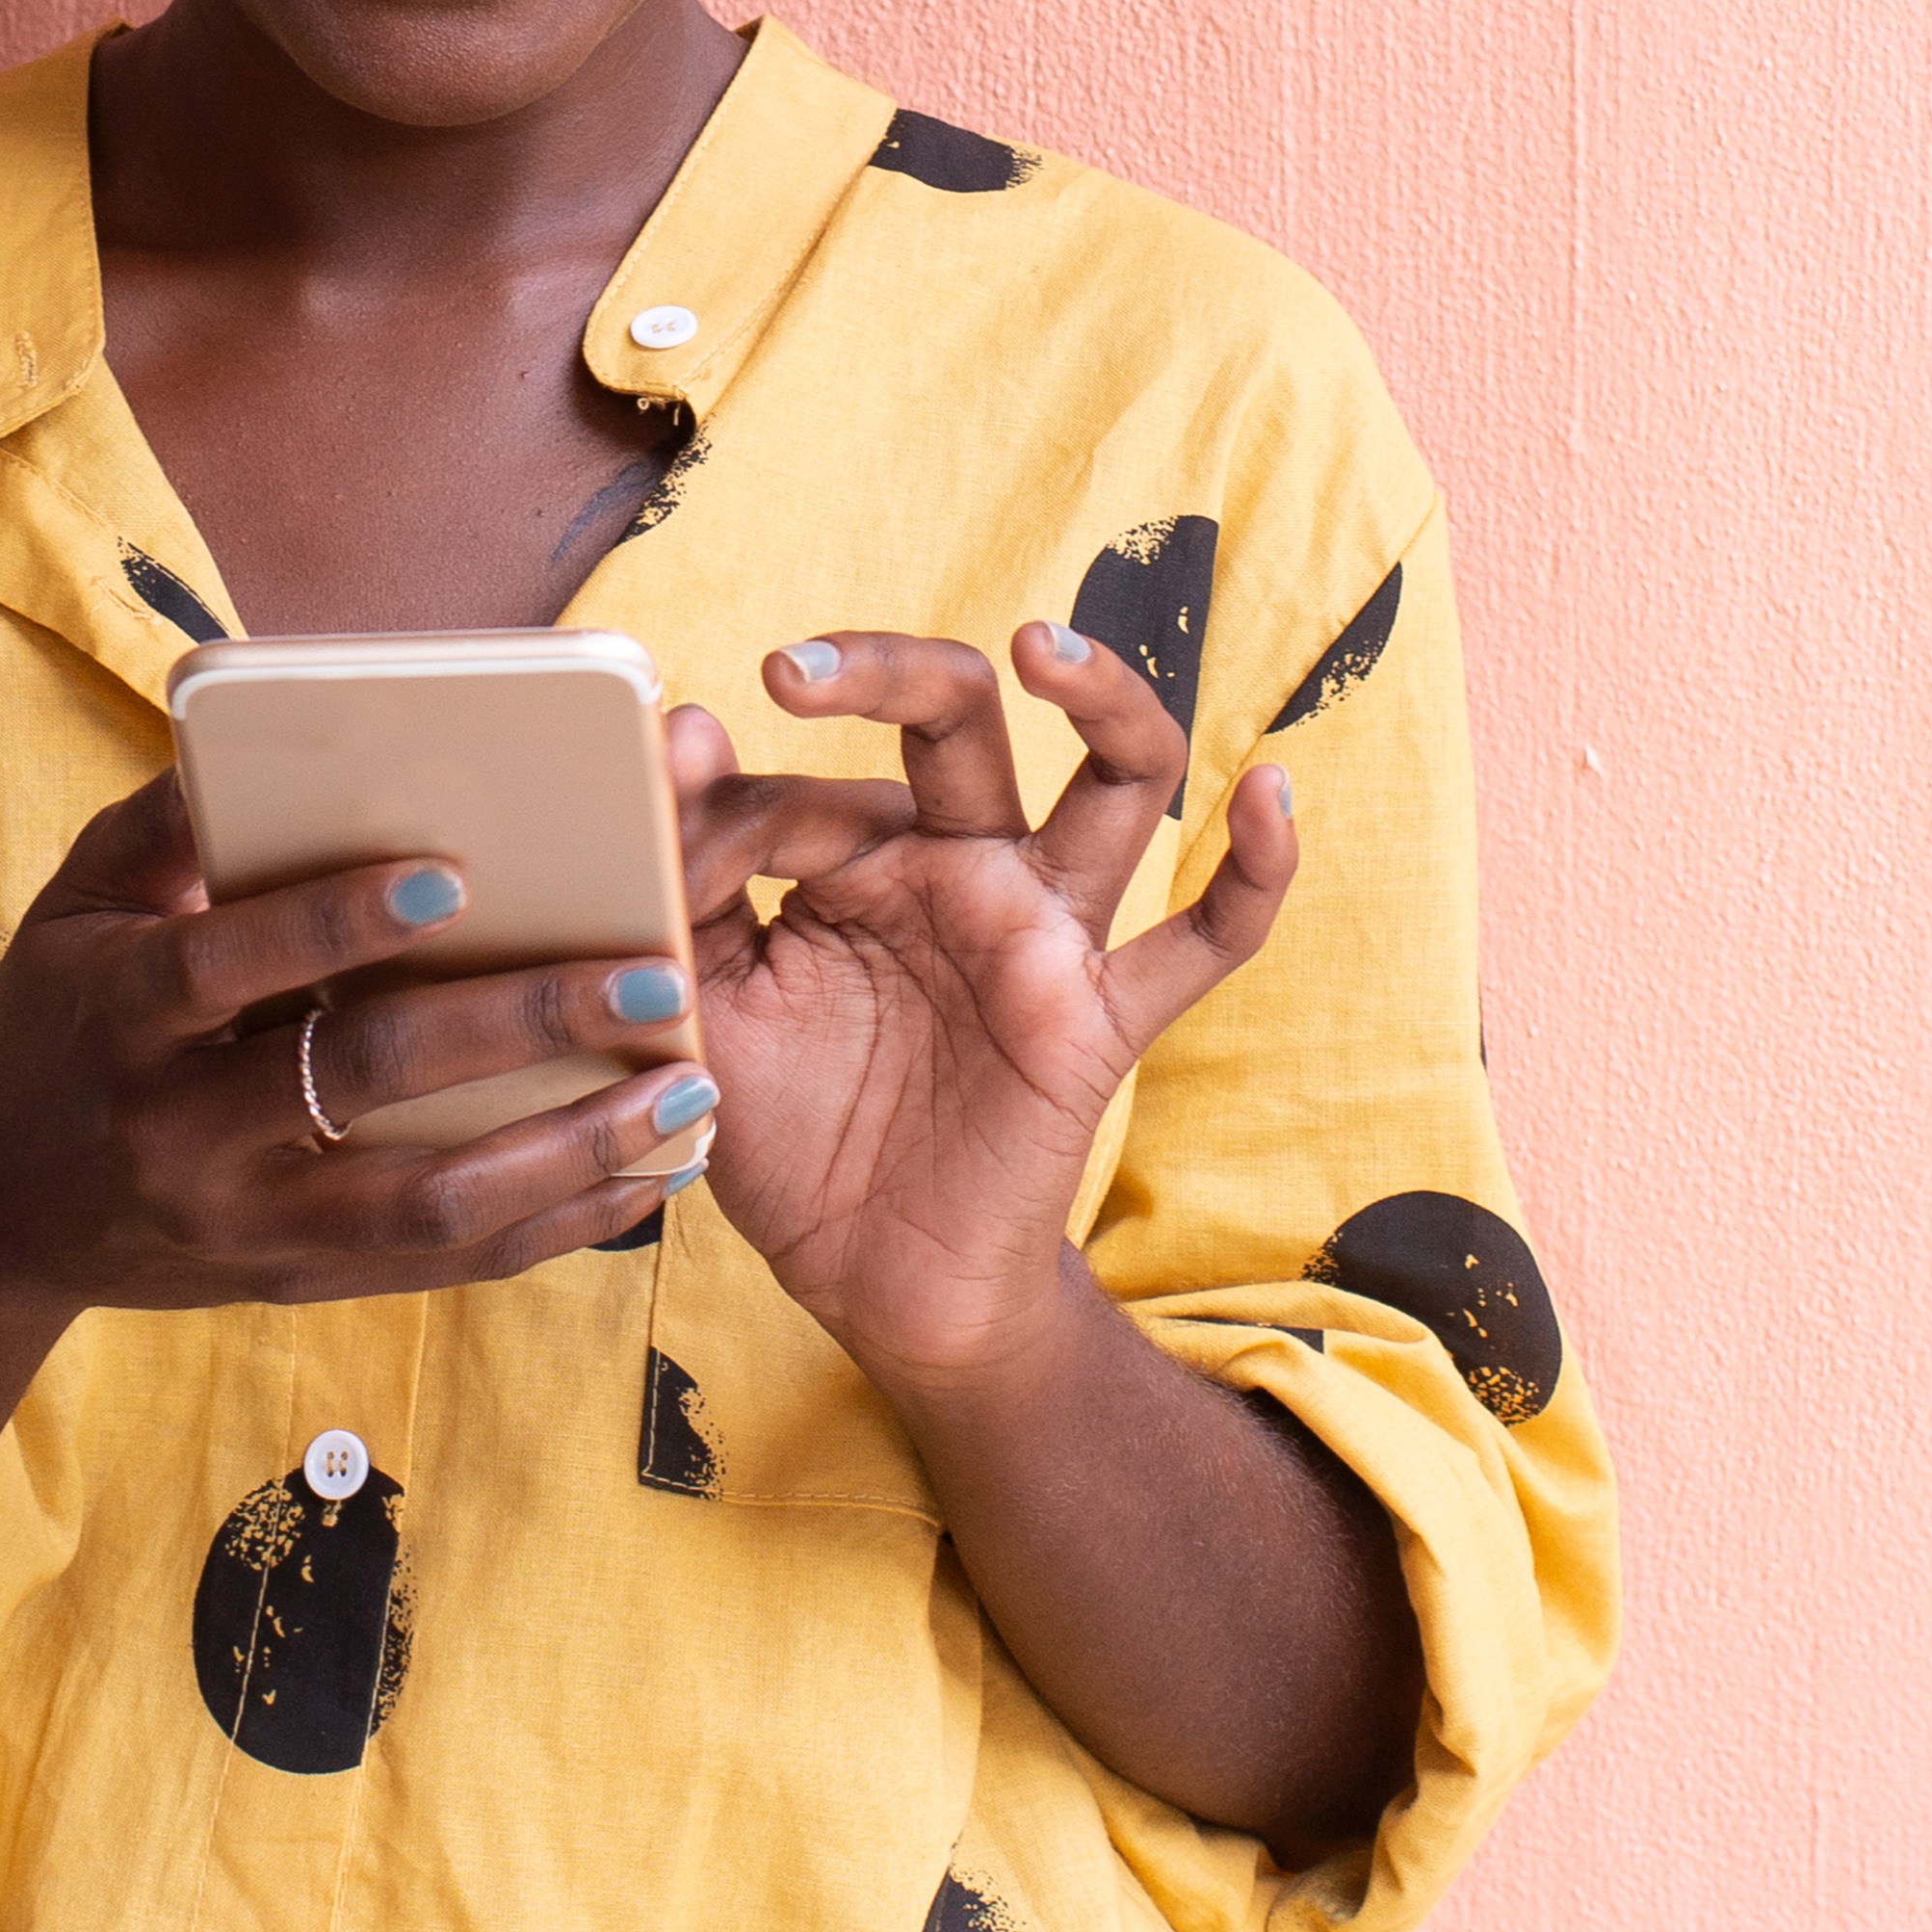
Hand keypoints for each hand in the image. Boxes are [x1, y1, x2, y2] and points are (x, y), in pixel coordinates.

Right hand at [0, 771, 718, 1320]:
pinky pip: (444, 1263)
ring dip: (572, 1150)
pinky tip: (647, 1174)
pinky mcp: (297, 1282)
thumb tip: (266, 733)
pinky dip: (555, 1223)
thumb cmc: (57, 1017)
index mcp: (119, 1016)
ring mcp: (244, 1223)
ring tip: (686, 1092)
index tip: (455, 875)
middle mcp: (179, 1132)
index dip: (334, 923)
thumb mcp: (75, 904)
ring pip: (428, 1204)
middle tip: (656, 979)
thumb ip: (167, 824)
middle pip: (361, 1083)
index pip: (230, 965)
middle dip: (520, 1028)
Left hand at [659, 623, 1302, 1393]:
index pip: (799, 791)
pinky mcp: (1100, 1017)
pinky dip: (1255, 870)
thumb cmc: (792, 1138)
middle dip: (885, 670)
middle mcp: (963, 869)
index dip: (718, 824)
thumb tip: (684, 729)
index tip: (659, 873)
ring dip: (1102, 696)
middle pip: (957, 722)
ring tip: (1042, 648)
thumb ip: (688, 884)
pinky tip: (1271, 794)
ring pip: (1116, 781)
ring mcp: (1044, 935)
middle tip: (791, 669)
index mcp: (861, 860)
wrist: (872, 1284)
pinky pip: (1206, 939)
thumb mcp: (708, 1010)